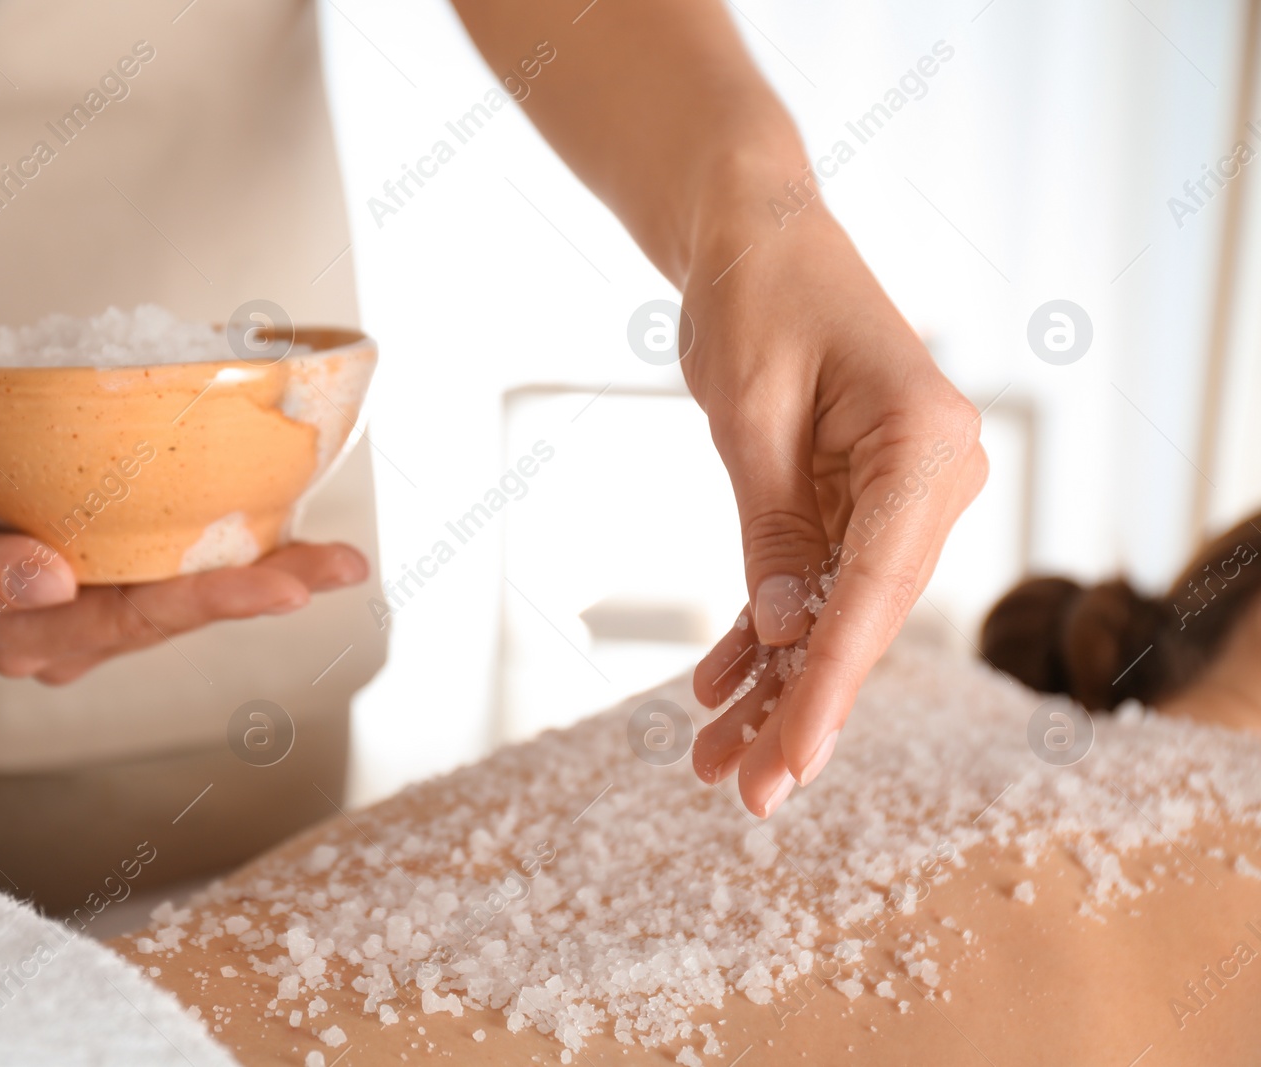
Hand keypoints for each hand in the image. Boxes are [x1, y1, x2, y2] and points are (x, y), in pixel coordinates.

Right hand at [0, 410, 367, 684]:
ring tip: (342, 559)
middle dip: (266, 591)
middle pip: (181, 612)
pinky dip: (241, 551)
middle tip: (343, 568)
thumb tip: (54, 582)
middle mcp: (74, 632)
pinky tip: (299, 538)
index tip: (281, 585)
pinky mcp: (111, 566)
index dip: (212, 601)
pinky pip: (180, 564)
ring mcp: (97, 604)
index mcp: (26, 636)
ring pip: (189, 592)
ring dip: (269, 574)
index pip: (134, 619)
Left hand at [682, 174, 986, 815]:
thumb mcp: (749, 415)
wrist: (757, 233)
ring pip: (834, 615)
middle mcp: (932, 477)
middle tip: (745, 795)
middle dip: (800, 709)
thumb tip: (790, 636)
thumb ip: (774, 529)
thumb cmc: (756, 295)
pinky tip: (719, 688)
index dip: (827, 690)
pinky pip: (810, 580)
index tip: (786, 766)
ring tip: (712, 760)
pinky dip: (765, 632)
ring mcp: (897, 492)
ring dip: (776, 685)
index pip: (877, 593)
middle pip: (862, 620)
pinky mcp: (854, 498)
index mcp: (925, 445)